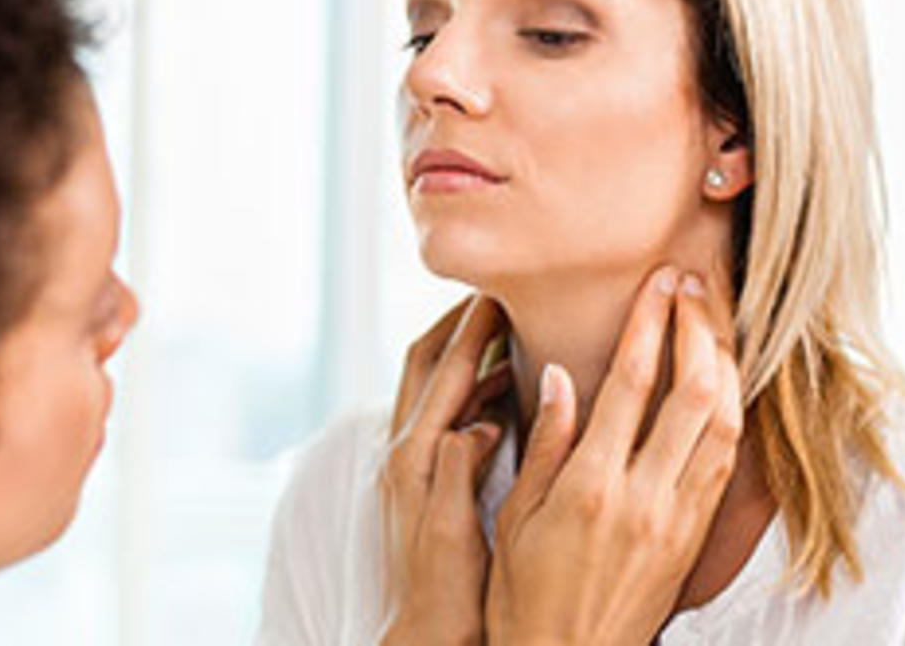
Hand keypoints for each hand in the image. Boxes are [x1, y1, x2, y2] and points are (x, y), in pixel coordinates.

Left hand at [380, 296, 512, 645]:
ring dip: (461, 354)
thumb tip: (476, 423)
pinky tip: (501, 391)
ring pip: (431, 387)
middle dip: (455, 327)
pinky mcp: (421, 478)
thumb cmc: (444, 596)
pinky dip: (468, 391)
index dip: (470, 334)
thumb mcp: (453, 531)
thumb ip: (458, 470)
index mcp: (412, 461)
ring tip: (501, 328)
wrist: (425, 637)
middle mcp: (403, 455)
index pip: (442, 378)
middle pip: (423, 367)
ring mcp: (410, 464)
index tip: (497, 294)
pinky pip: (442, 414)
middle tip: (492, 294)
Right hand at [487, 267, 743, 645]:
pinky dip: (732, 411)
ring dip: (725, 362)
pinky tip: (724, 383)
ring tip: (714, 319)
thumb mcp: (516, 516)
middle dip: (699, 326)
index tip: (656, 282)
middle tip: (692, 283)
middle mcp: (644, 496)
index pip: (632, 383)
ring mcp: (678, 517)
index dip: (650, 323)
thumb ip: (544, 442)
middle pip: (694, 391)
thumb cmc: (525, 591)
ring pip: (724, 423)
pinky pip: (727, 461)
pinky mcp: (695, 535)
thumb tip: (561, 376)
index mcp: (590, 485)